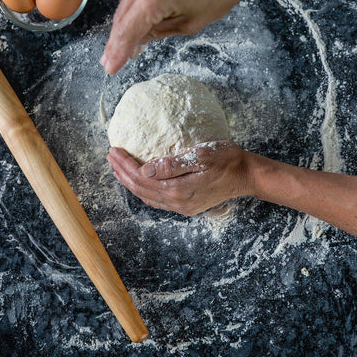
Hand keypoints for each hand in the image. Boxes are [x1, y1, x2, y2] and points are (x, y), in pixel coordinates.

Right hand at [100, 0, 274, 74]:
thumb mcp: (191, 22)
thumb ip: (158, 32)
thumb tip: (137, 42)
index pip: (128, 30)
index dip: (117, 52)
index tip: (110, 68)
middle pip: (122, 17)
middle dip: (117, 41)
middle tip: (111, 62)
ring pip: (126, 4)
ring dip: (124, 25)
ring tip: (123, 48)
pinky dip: (133, 8)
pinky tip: (135, 25)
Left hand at [106, 141, 251, 215]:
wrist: (247, 175)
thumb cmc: (227, 159)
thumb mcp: (201, 155)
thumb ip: (172, 164)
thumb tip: (146, 170)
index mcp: (177, 189)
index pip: (141, 178)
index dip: (125, 164)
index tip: (114, 150)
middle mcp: (177, 202)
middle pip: (140, 189)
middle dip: (122, 173)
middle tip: (110, 157)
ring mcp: (182, 207)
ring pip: (147, 196)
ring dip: (130, 182)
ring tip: (118, 169)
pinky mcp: (187, 206)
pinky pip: (157, 200)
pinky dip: (143, 190)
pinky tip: (140, 182)